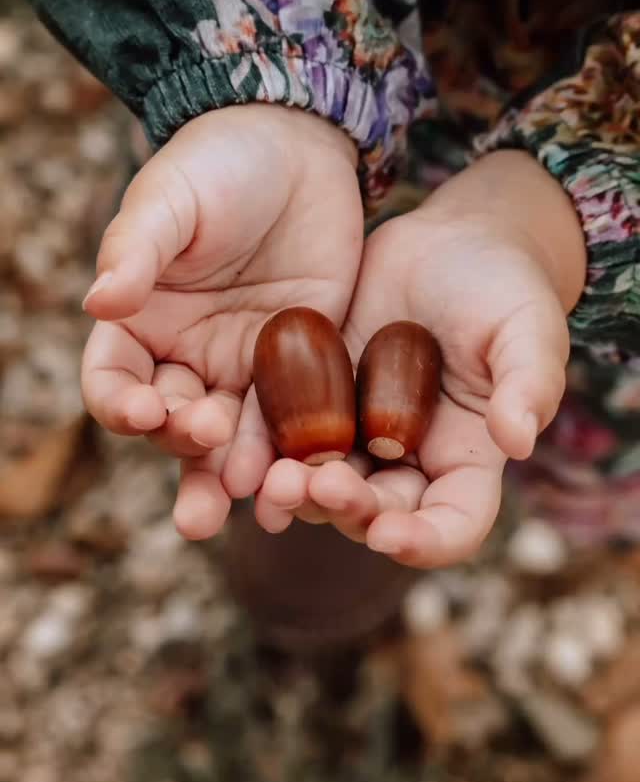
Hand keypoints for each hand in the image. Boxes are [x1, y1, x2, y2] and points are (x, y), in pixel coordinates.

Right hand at [81, 105, 362, 538]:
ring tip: (255, 506)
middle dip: (186, 451)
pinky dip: (295, 456)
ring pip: (233, 438)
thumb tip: (98, 302)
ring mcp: (244, 367)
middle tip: (208, 460)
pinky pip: (294, 421)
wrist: (299, 146)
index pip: (114, 380)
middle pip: (173, 424)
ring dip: (238, 475)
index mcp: (138, 322)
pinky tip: (307, 486)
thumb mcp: (172, 198)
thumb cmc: (219, 163)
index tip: (143, 411)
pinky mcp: (302, 368)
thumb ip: (137, 249)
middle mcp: (185, 356)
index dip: (120, 403)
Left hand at [257, 151, 585, 567]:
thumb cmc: (504, 286)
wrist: (448, 240)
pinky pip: (285, 437)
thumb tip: (518, 441)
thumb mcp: (527, 327)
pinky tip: (240, 453)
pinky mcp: (316, 399)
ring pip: (324, 485)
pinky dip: (264, 453)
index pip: (453, 524)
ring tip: (270, 478)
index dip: (424, 541)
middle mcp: (410, 460)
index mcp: (467, 458)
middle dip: (346, 510)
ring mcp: (358, 432)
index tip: (388, 534)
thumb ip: (528, 383)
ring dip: (298, 493)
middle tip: (314, 487)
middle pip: (378, 512)